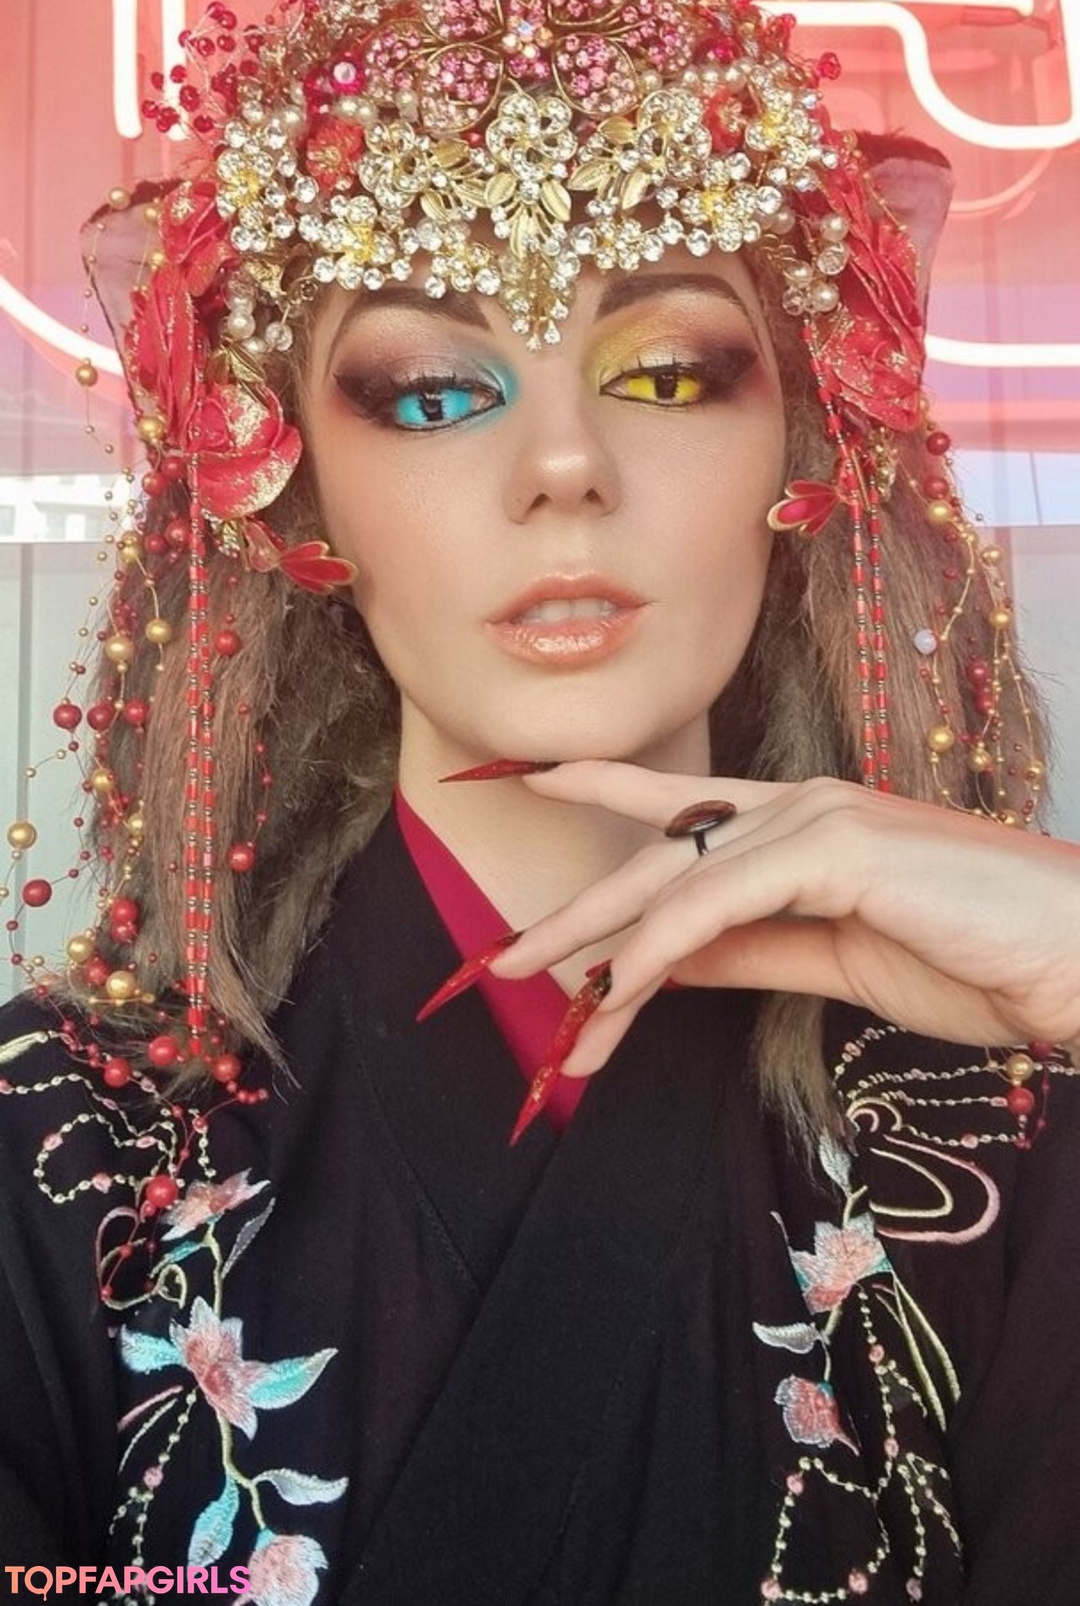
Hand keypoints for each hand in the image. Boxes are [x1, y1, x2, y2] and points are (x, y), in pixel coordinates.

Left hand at [490, 763, 1079, 1076]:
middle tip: (501, 955)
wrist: (1076, 960)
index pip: (684, 811)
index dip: (605, 791)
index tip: (535, 784)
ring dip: (604, 944)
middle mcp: (802, 805)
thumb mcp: (835, 963)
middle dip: (579, 908)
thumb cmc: (976, 959)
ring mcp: (819, 818)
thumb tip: (665, 960)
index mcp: (805, 825)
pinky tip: (623, 984)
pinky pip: (721, 899)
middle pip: (660, 851)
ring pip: (676, 876)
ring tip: (547, 998)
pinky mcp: (839, 847)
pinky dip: (664, 942)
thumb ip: (752, 951)